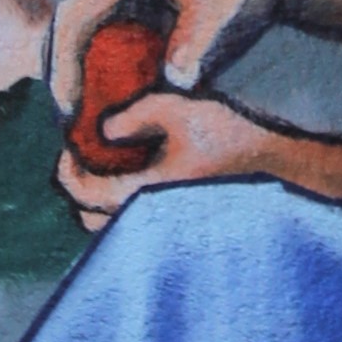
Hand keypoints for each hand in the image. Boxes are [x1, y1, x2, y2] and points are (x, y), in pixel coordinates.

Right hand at [45, 0, 291, 132]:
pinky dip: (107, 75)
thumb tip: (173, 81)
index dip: (64, 63)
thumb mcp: (218, 15)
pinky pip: (110, 44)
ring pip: (86, 38)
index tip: (68, 105)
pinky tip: (115, 109)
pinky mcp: (139, 8)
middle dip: (64, 75)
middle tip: (69, 122)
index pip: (74, 19)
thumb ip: (194, 47)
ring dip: (81, 76)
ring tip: (84, 122)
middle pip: (70, 30)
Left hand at [56, 81, 299, 221]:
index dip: (67, 170)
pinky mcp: (177, 230)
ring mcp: (164, 231)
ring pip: (114, 229)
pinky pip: (136, 227)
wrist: (274, 169)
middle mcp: (149, 222)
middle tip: (82, 160)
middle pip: (92, 220)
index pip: (85, 193)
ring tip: (109, 171)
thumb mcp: (181, 110)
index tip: (66, 148)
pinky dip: (124, 209)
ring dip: (101, 203)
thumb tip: (104, 130)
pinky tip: (138, 180)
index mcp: (144, 195)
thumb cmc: (228, 140)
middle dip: (80, 191)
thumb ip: (137, 114)